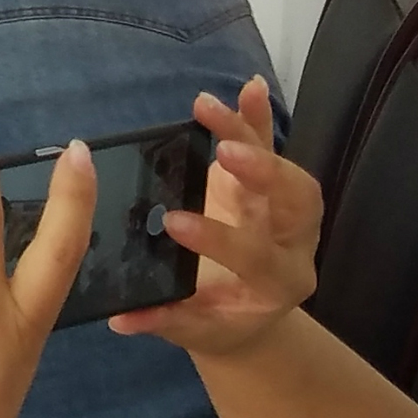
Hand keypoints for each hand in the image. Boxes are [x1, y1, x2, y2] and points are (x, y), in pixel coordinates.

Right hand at [112, 78, 319, 357]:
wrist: (251, 316)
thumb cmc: (219, 322)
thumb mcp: (193, 330)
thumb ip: (162, 321)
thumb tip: (120, 318)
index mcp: (278, 283)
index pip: (256, 256)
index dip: (218, 238)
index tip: (172, 222)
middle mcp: (296, 244)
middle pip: (297, 204)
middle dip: (265, 173)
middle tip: (221, 152)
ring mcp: (289, 213)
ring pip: (284, 169)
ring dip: (251, 135)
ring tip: (207, 107)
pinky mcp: (272, 188)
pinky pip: (274, 148)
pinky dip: (261, 118)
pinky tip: (248, 87)